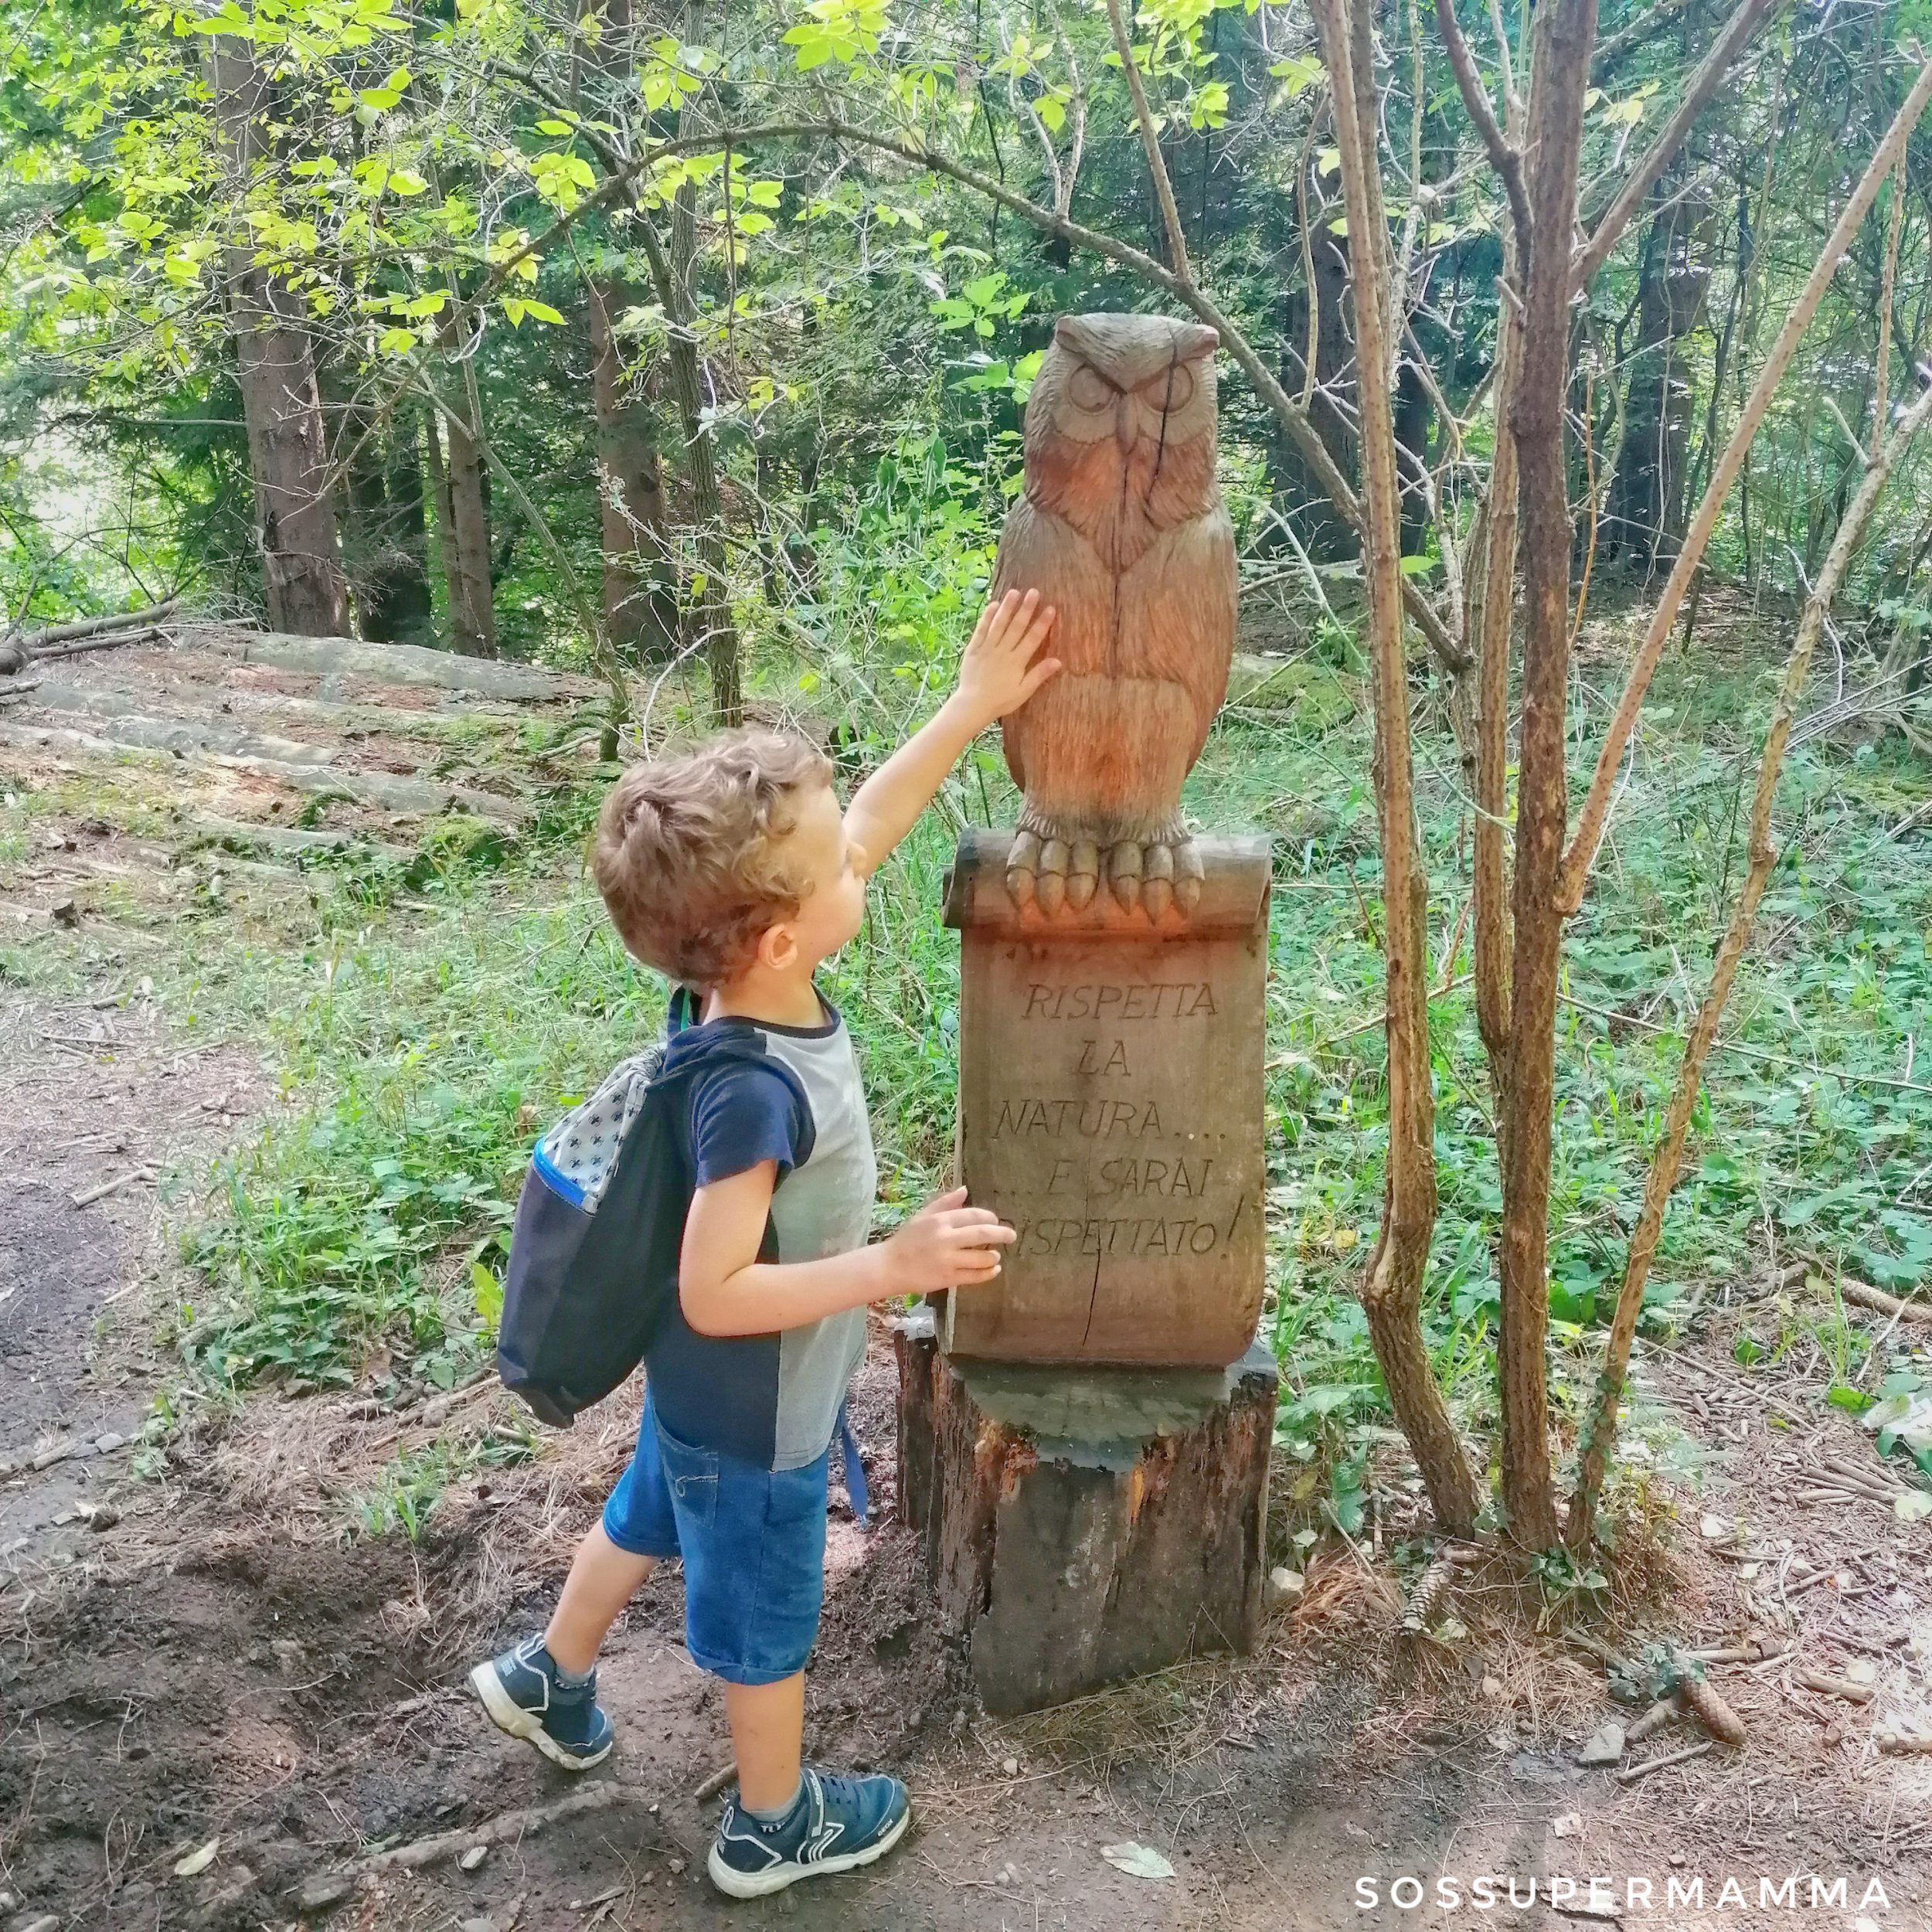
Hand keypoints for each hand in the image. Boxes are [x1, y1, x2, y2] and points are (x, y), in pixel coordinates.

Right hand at [881, 1186, 1015, 1292]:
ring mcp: (947, 1260)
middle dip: (1002, 1233)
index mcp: (940, 1221)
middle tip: (1012, 1235)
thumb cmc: (906, 1240)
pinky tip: (994, 1270)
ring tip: (995, 1256)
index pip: (973, 1215)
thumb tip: (965, 1189)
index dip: (990, 1217)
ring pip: (982, 1258)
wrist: (888, 1267)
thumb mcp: (923, 1215)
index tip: (996, 1221)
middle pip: (983, 1233)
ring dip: (993, 1256)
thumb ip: (945, 1203)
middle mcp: (946, 1238)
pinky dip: (989, 1273)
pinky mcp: (948, 1279)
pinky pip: (975, 1276)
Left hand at [954, 588, 1060, 729]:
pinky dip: (987, 617)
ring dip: (1007, 608)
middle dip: (1026, 609)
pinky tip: (994, 604)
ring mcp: (987, 648)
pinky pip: (981, 630)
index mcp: (1017, 662)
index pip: (1032, 639)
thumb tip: (1058, 662)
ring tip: (1015, 592)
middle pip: (1016, 627)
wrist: (973, 704)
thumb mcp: (1023, 691)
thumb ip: (1039, 675)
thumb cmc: (1001, 700)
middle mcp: (1003, 651)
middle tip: (1034, 592)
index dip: (1042, 623)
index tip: (1050, 608)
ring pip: (999, 624)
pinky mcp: (974, 648)